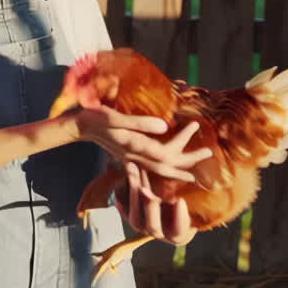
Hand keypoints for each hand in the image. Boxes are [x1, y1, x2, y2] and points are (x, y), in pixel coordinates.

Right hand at [73, 110, 211, 181]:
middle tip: (208, 154)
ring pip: (159, 169)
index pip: (165, 151)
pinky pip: (150, 168)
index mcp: (133, 146)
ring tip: (194, 170)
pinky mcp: (128, 156)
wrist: (78, 126)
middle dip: (188, 162)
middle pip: (166, 165)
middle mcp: (134, 156)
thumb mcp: (115, 117)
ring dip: (178, 169)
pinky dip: (163, 171)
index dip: (183, 144)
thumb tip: (165, 126)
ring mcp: (131, 158)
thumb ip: (139, 123)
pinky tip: (170, 170)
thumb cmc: (95, 117)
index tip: (197, 130)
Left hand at [115, 162, 197, 244]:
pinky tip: (118, 184)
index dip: (178, 218)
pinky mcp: (131, 216)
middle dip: (150, 208)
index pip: (178, 231)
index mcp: (179, 235)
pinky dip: (120, 198)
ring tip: (133, 174)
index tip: (180, 200)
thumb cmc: (193, 201)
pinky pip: (123, 211)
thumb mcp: (197, 199)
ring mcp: (143, 227)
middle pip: (152, 227)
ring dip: (133, 196)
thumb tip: (213, 175)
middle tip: (148, 191)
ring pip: (135, 219)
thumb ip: (199, 193)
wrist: (175, 201)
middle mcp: (160, 235)